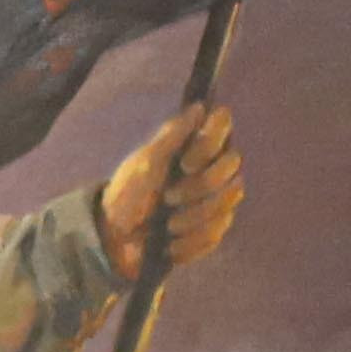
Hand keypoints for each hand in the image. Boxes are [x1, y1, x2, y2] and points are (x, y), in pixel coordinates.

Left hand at [99, 101, 243, 276]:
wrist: (118, 241)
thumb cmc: (128, 195)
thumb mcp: (145, 163)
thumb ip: (173, 136)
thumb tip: (198, 106)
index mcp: (192, 143)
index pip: (222, 123)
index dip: (210, 142)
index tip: (186, 162)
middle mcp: (210, 166)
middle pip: (233, 163)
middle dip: (200, 187)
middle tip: (168, 198)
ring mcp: (216, 198)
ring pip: (228, 201)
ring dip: (193, 217)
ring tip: (168, 225)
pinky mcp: (213, 228)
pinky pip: (217, 232)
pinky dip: (191, 240)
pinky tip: (171, 244)